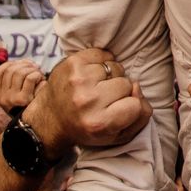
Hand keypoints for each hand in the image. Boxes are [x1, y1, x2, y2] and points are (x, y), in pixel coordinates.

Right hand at [0, 58, 43, 112]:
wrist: (36, 126)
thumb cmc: (32, 105)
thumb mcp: (20, 94)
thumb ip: (16, 79)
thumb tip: (19, 59)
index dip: (12, 64)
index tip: (24, 64)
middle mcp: (2, 97)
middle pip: (11, 70)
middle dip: (25, 65)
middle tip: (36, 68)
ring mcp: (11, 98)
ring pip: (20, 72)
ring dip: (33, 70)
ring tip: (39, 75)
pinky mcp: (23, 100)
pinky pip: (30, 78)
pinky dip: (37, 76)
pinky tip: (42, 80)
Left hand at [24, 49, 145, 154]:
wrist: (50, 119)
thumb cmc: (87, 128)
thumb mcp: (117, 136)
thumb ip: (140, 116)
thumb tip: (138, 86)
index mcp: (98, 123)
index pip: (136, 105)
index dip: (129, 106)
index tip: (115, 111)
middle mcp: (87, 100)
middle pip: (128, 84)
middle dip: (119, 91)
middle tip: (103, 100)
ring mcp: (78, 79)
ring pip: (116, 68)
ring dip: (110, 77)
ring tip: (95, 87)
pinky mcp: (72, 62)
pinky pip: (103, 54)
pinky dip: (101, 62)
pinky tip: (91, 75)